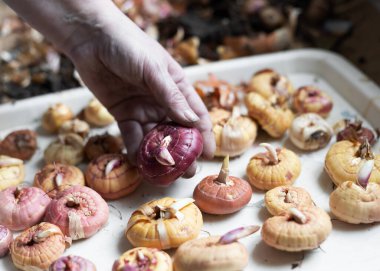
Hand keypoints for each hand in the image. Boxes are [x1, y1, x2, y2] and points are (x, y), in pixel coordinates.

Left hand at [67, 12, 214, 174]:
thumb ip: (170, 96)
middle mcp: (162, 100)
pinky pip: (132, 136)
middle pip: (177, 130)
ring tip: (165, 172)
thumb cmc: (129, 46)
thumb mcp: (153, 69)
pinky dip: (137, 150)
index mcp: (177, 87)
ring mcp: (143, 108)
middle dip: (182, 150)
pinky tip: (141, 163)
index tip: (208, 154)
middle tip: (187, 170)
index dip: (204, 134)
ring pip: (155, 136)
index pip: (196, 114)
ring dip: (159, 154)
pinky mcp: (124, 114)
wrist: (91, 39)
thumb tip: (191, 121)